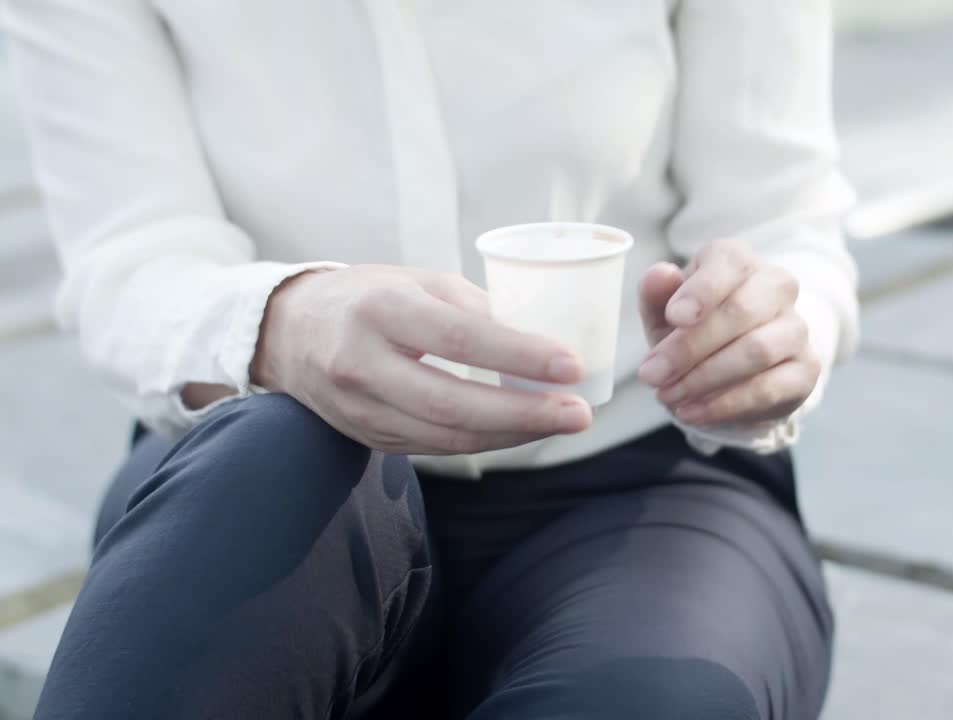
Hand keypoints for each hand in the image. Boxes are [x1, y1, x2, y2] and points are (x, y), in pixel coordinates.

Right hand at [251, 265, 592, 455]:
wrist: (287, 333)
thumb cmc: (366, 296)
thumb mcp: (416, 280)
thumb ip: (474, 308)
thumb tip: (541, 337)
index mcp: (380, 310)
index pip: (459, 339)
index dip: (520, 356)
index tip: (572, 364)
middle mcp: (362, 363)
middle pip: (453, 404)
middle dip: (526, 414)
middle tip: (580, 413)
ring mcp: (360, 409)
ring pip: (446, 437)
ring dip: (513, 435)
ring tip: (563, 422)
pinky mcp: (366, 437)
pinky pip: (435, 447)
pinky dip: (485, 442)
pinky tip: (522, 430)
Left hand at [637, 239, 818, 425]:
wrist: (731, 370)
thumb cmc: (694, 329)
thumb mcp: (664, 312)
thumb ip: (657, 293)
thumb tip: (660, 274)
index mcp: (738, 261)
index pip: (729, 261)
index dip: (701, 290)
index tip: (674, 318)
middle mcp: (775, 286)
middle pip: (741, 311)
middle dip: (690, 347)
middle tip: (652, 374)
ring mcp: (796, 328)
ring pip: (757, 350)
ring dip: (705, 378)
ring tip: (669, 396)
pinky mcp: (805, 369)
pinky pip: (768, 388)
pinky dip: (725, 404)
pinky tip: (694, 412)